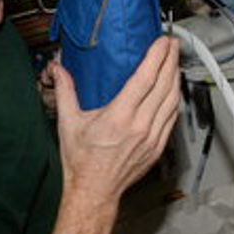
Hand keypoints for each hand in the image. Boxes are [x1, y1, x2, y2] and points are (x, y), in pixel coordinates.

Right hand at [51, 36, 181, 205]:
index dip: (157, 57)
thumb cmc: (81, 163)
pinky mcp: (158, 147)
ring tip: (174, 62)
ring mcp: (152, 138)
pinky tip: (173, 90)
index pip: (145, 79)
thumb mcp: (68, 123)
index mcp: (119, 118)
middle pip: (164, 85)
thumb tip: (58, 69)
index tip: (162, 42)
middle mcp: (139, 127)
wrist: (94, 191)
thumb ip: (64, 91)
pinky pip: (172, 118)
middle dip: (171, 60)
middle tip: (172, 45)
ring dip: (175, 78)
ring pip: (172, 101)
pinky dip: (174, 100)